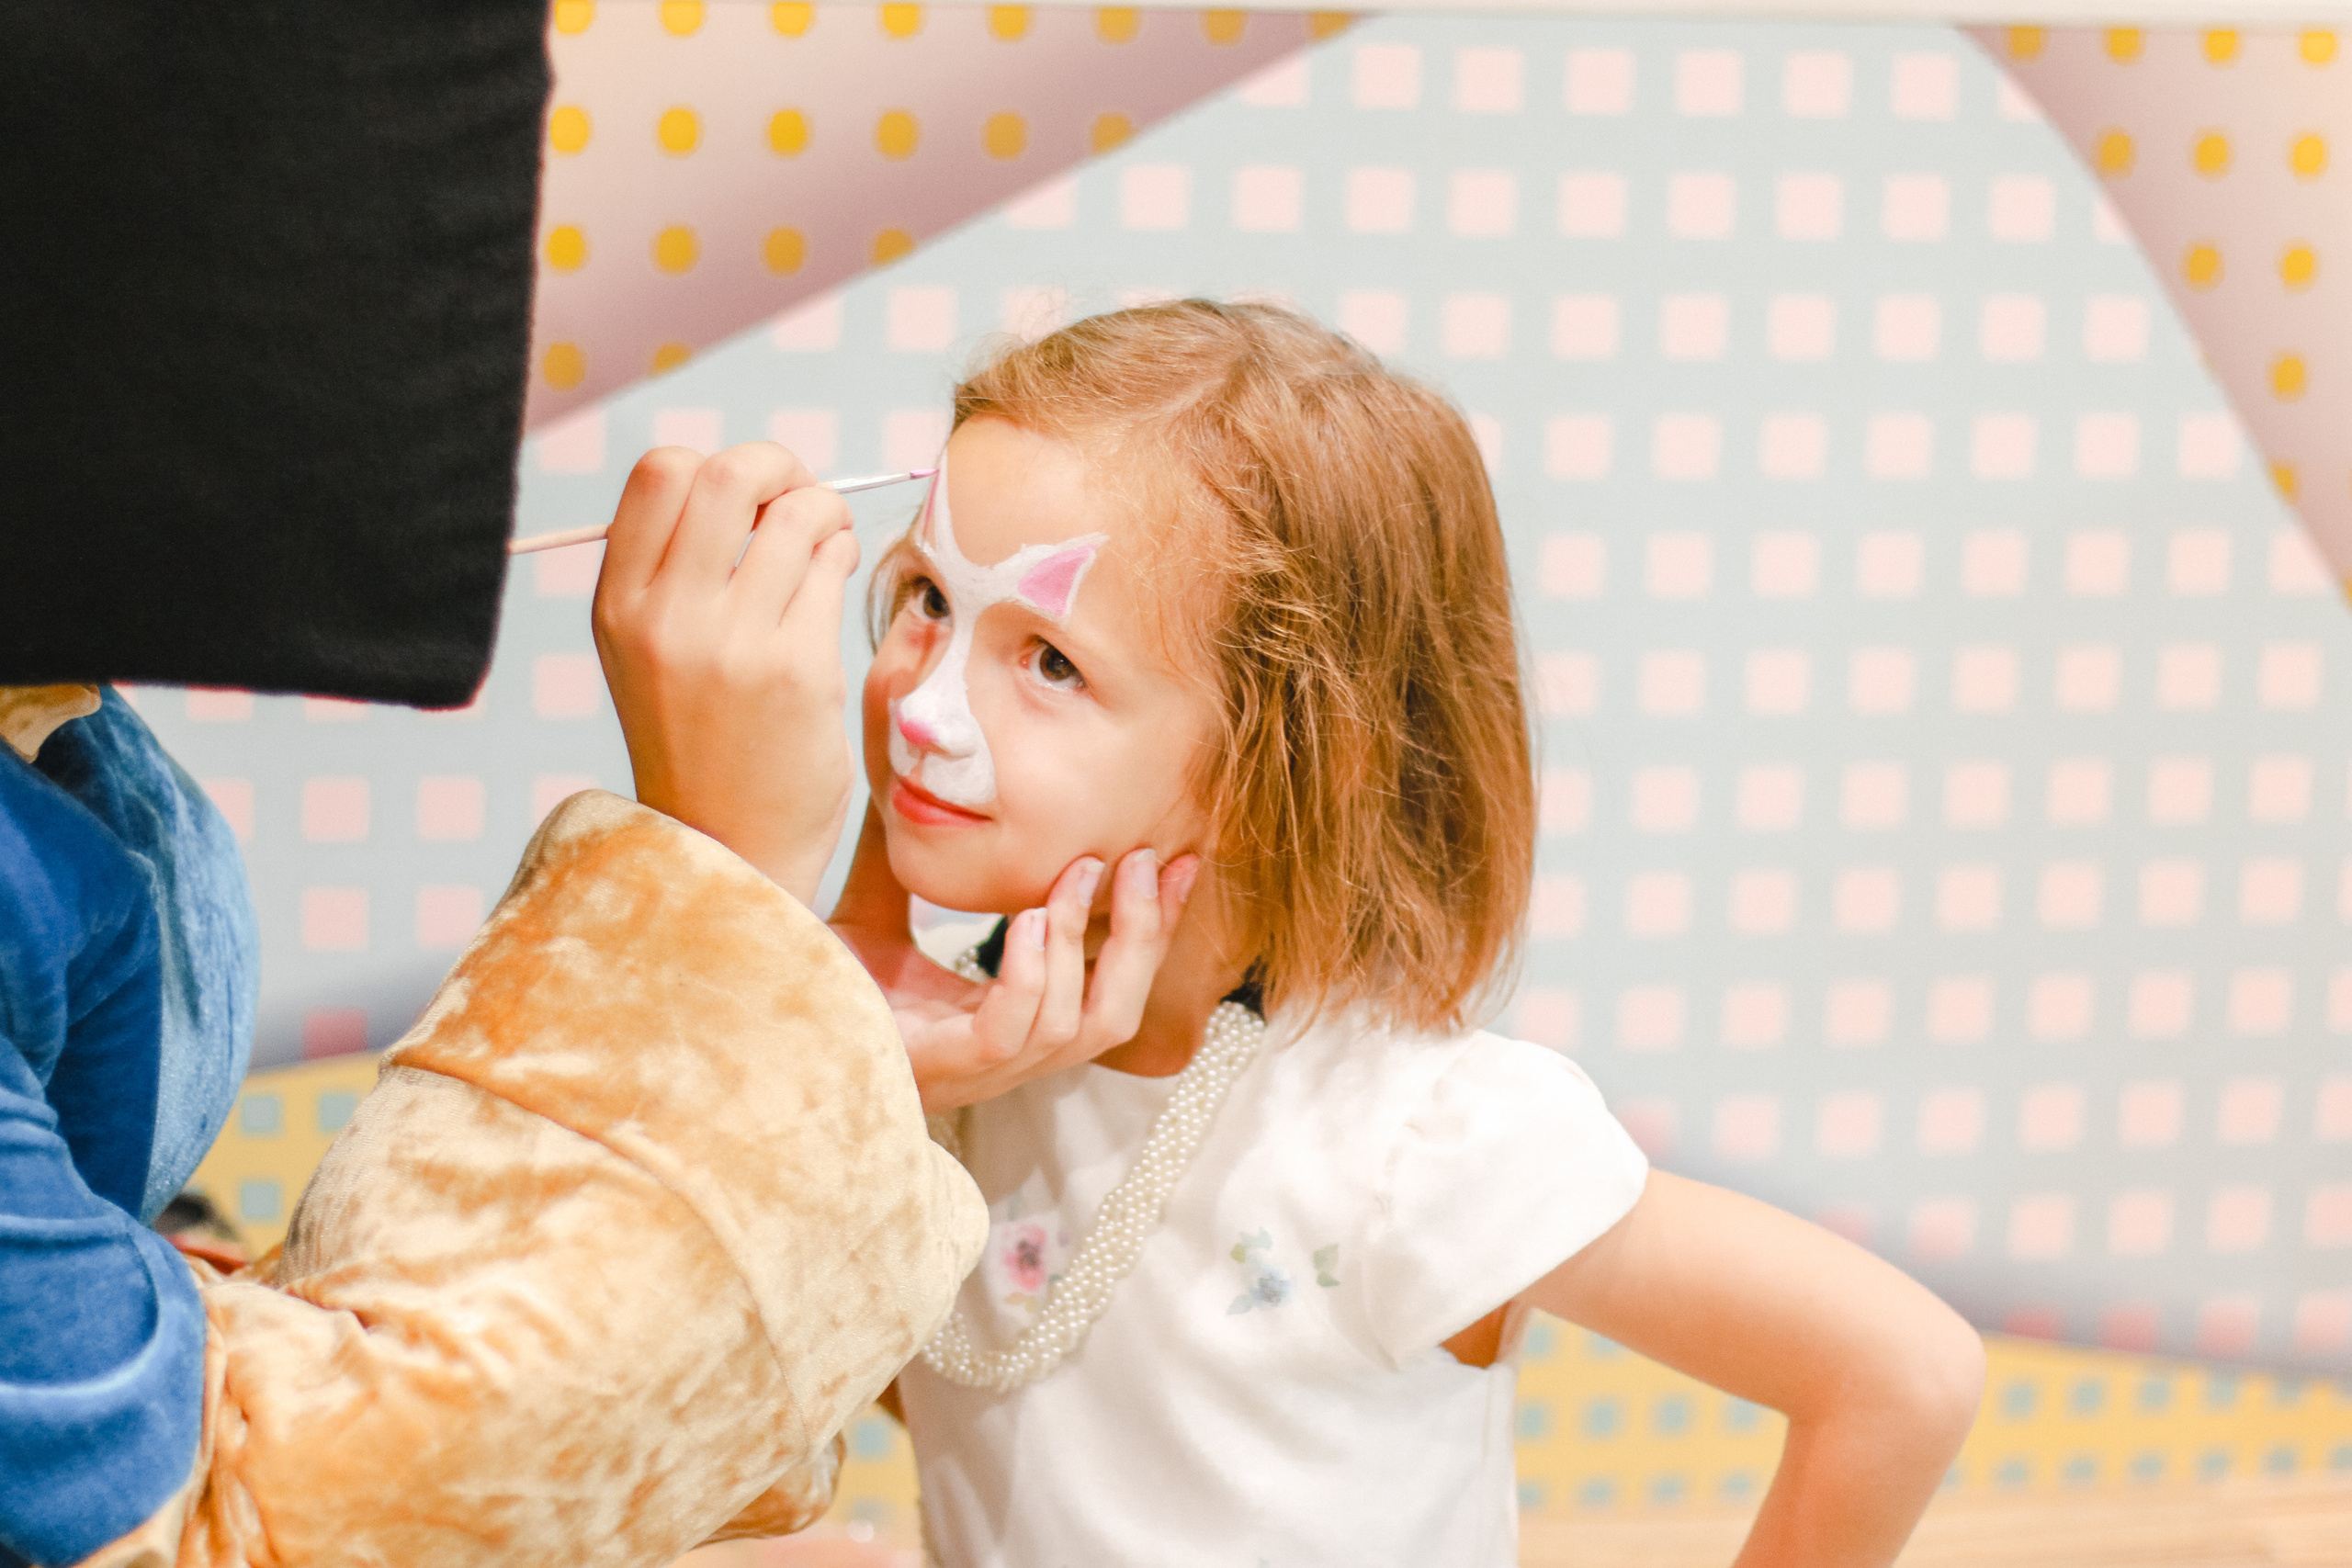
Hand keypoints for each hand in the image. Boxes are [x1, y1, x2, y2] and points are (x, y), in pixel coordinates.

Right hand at [591, 442, 859, 905]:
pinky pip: (832, 567)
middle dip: (781, 467)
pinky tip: (834, 581)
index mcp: (618, 604)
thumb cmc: (701, 739)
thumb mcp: (648, 650)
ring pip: (796, 515)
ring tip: (825, 547)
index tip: (748, 500)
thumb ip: (674, 567)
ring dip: (826, 514)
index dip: (717, 465)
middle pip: (730, 473)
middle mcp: (665, 618)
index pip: (661, 471)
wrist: (728, 848)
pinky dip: (843, 554)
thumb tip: (751, 479)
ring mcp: (731, 645)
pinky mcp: (796, 671)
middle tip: (800, 502)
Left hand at [829, 806, 1200, 1111]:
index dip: (1153, 928)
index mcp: (1005, 1023)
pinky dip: (1035, 975)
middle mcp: (1004, 1056)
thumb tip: (915, 772)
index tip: (1179, 860)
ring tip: (1080, 873)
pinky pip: (1014, 1029)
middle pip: (1117, 1014)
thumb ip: (908, 856)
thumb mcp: (878, 911)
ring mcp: (978, 1069)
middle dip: (1146, 936)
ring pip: (1080, 1025)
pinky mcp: (945, 1069)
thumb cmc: (816, 989)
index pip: (1109, 986)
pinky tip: (1031, 921)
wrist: (755, 1030)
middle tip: (1148, 858)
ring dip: (1091, 943)